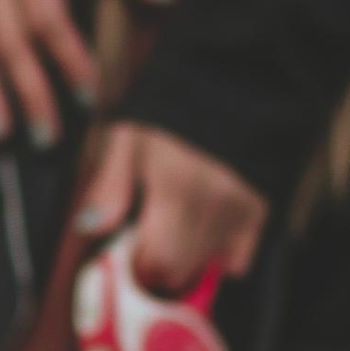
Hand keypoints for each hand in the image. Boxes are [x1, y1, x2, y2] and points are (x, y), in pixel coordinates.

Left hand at [74, 122, 267, 295]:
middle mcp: (211, 207)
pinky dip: (224, 255)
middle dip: (160, 264)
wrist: (234, 78)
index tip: (133, 248)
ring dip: (189, 258)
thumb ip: (110, 186)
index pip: (155, 262)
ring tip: (180, 227)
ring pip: (208, 266)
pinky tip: (209, 232)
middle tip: (153, 238)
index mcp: (174, 190)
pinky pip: (241, 258)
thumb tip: (89, 227)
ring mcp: (239, 210)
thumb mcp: (131, 136)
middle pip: (180, 271)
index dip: (138, 263)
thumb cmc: (174, 106)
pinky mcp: (260, 208)